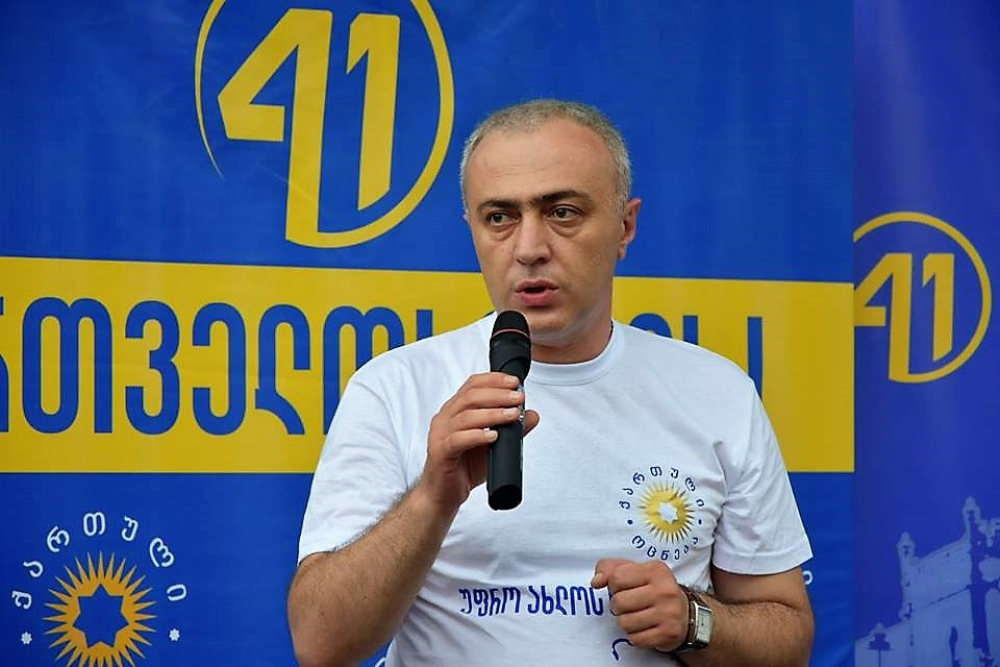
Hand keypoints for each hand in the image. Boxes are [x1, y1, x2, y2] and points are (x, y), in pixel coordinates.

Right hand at [417, 372, 539, 510]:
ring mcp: (440, 434)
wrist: (443, 494)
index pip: (473, 385)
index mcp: (455, 410)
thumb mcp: (494, 445)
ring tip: (512, 415)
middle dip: (498, 395)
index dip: (494, 380)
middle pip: (471, 396)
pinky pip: (458, 440)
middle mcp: (445, 418)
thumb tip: (532, 415)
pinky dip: (477, 436)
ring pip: (466, 416)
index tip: (514, 382)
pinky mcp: (440, 452)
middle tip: (518, 398)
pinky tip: (493, 436)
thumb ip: (512, 429)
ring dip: (492, 414)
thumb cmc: (465, 467)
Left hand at [591, 559, 688, 651]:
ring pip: (625, 623)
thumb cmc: (654, 589)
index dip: (614, 586)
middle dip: (618, 606)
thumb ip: (610, 569)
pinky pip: (636, 639)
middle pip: (618, 602)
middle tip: (629, 605)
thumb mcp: (635, 571)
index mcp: (655, 570)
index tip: (623, 589)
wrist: (686, 614)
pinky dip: (635, 636)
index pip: (617, 578)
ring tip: (636, 616)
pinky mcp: (668, 633)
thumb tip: (596, 582)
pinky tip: (644, 628)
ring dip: (625, 622)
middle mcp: (664, 590)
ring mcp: (668, 612)